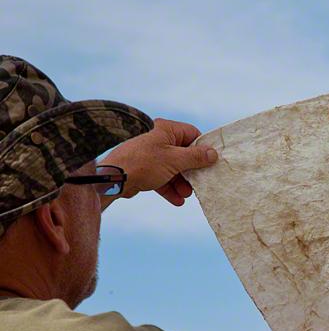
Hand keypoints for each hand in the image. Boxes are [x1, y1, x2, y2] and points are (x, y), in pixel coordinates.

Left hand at [101, 118, 217, 205]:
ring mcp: (151, 155)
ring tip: (186, 194)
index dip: (203, 148)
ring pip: (174, 168)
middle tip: (200, 183)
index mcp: (166, 130)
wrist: (113, 179)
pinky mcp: (145, 169)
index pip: (192, 134)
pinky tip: (176, 200)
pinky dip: (170, 188)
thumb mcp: (175, 160)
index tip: (211, 162)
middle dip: (192, 171)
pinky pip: (162, 177)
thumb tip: (213, 154)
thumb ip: (196, 157)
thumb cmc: (144, 163)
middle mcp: (159, 140)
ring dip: (182, 182)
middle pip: (184, 154)